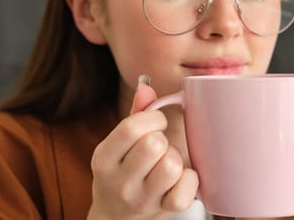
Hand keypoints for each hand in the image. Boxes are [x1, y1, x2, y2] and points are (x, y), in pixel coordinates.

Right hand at [87, 79, 199, 219]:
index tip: (156, 122)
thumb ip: (135, 114)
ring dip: (174, 159)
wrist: (116, 216)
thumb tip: (146, 86)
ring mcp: (141, 200)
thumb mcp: (118, 145)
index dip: (152, 118)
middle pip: (153, 145)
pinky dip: (189, 181)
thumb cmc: (122, 170)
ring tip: (167, 162)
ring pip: (171, 166)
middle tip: (159, 146)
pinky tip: (180, 179)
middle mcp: (119, 182)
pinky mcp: (162, 211)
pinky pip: (184, 193)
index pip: (131, 128)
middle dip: (162, 139)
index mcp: (103, 158)